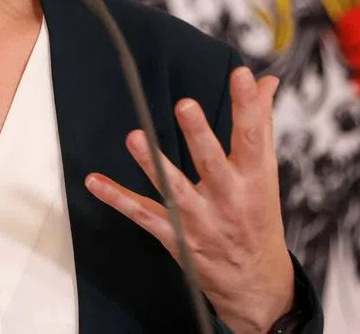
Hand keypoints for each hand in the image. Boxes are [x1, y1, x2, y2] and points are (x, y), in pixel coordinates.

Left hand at [85, 67, 293, 333]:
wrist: (255, 283)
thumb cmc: (257, 218)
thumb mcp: (265, 173)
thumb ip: (259, 124)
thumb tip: (265, 82)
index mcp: (254, 179)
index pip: (253, 137)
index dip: (249, 106)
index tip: (243, 76)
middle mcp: (228, 199)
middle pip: (212, 164)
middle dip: (199, 136)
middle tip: (185, 105)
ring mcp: (199, 220)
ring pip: (174, 190)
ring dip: (152, 164)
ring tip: (135, 138)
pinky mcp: (175, 236)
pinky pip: (142, 214)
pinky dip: (117, 198)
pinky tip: (95, 182)